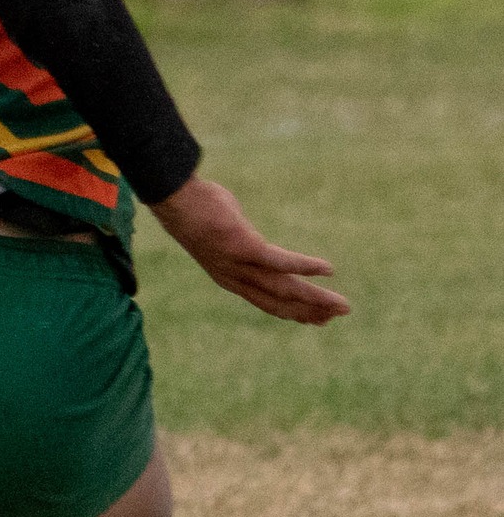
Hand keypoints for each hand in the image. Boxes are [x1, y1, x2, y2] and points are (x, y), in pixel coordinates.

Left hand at [149, 176, 349, 324]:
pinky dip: (304, 266)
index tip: (317, 319)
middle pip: (278, 302)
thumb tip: (253, 240)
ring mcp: (238, 264)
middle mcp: (234, 277)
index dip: (293, 312)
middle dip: (310, 310)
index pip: (267, 303)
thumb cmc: (200, 209)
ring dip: (315, 297)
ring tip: (341, 304)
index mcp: (230, 277)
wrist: (174, 197)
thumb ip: (243, 244)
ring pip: (283, 288)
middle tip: (339, 314)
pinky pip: (279, 261)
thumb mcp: (224, 235)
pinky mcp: (243, 246)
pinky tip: (327, 269)